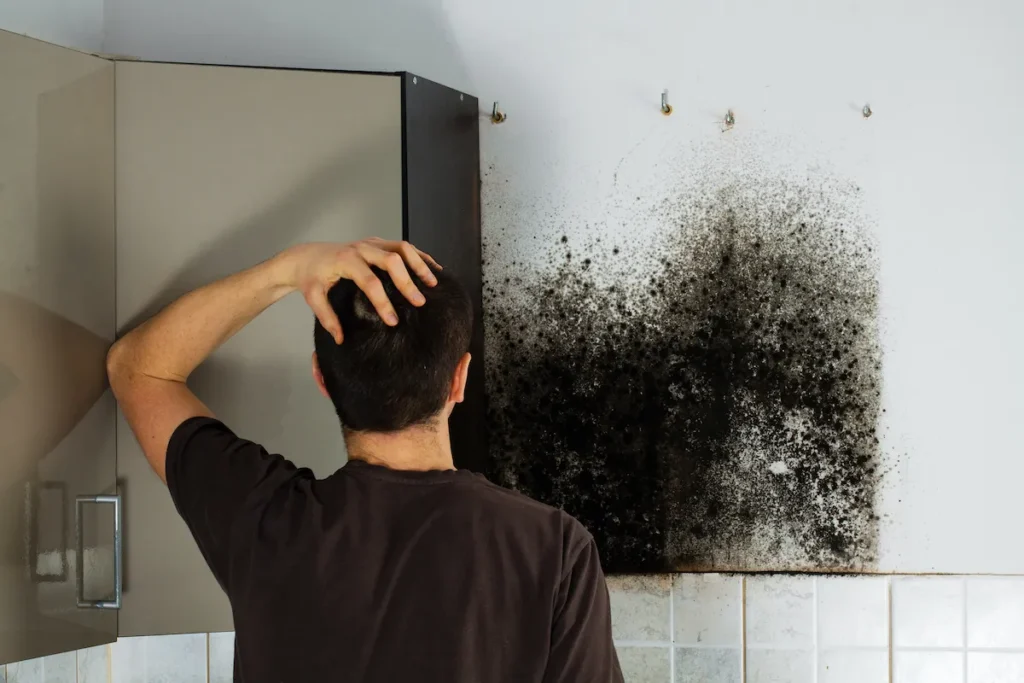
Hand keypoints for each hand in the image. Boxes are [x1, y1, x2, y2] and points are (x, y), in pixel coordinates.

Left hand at [285, 239, 440, 342]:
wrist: (307, 256)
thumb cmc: (311, 277)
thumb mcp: (313, 298)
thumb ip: (327, 318)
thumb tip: (341, 338)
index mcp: (345, 261)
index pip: (370, 281)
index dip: (383, 302)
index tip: (393, 321)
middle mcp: (361, 248)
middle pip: (391, 260)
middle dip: (407, 281)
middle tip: (419, 302)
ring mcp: (371, 243)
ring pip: (402, 247)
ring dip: (419, 264)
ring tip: (433, 283)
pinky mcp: (378, 243)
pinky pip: (403, 246)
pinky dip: (419, 256)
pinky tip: (432, 268)